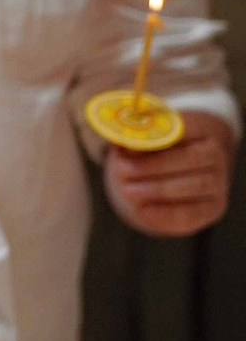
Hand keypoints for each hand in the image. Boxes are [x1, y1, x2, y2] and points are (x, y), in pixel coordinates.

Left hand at [106, 118, 234, 236]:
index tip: (128, 145)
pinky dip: (164, 213)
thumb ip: (135, 141)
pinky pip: (191, 212)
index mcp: (201, 130)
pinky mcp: (212, 208)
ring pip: (193, 185)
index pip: (185, 128)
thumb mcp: (145, 142)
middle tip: (122, 170)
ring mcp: (218, 183)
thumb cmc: (156, 153)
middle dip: (153, 165)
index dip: (157, 136)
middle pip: (191, 158)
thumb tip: (123, 144)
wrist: (175, 177)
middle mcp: (215, 156)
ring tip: (127, 191)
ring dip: (157, 189)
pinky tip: (141, 211)